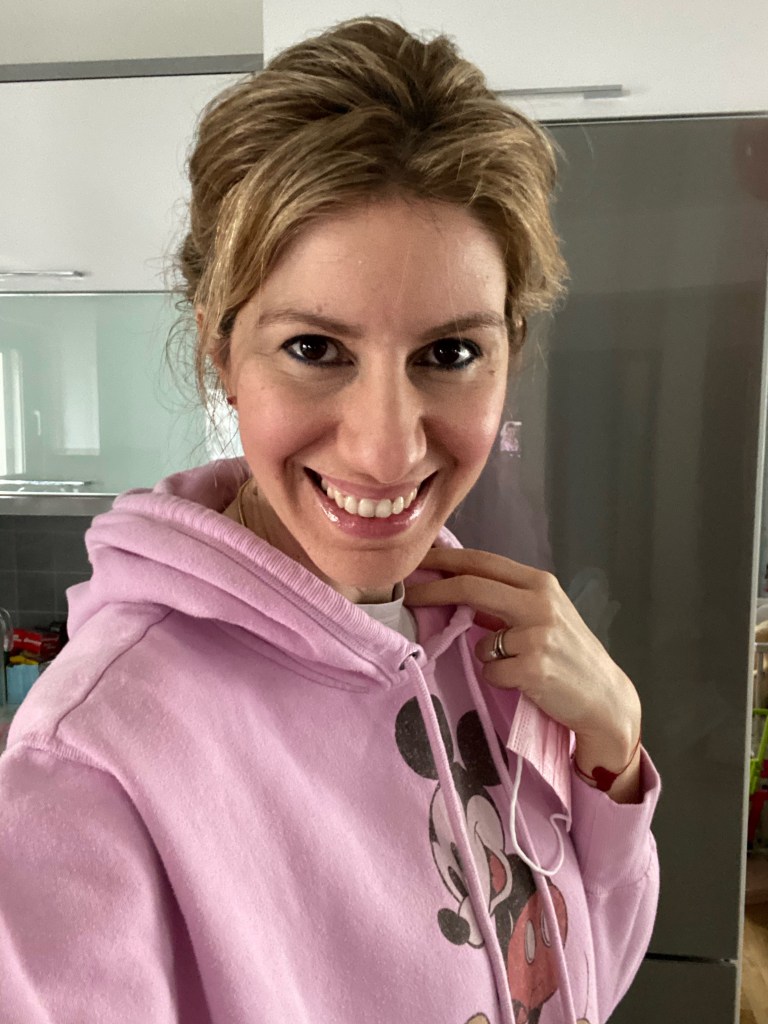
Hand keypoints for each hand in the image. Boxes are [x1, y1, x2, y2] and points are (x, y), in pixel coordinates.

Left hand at [405, 547, 642, 798]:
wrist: (604, 698)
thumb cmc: (567, 655)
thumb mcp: (541, 616)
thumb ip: (503, 600)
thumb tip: (450, 587)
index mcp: (539, 584)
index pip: (481, 562)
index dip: (443, 559)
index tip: (415, 560)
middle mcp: (539, 602)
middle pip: (471, 586)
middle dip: (432, 589)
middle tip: (404, 594)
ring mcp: (538, 635)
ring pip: (479, 641)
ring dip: (487, 656)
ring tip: (519, 665)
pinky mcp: (534, 668)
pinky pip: (491, 671)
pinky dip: (500, 679)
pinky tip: (526, 682)